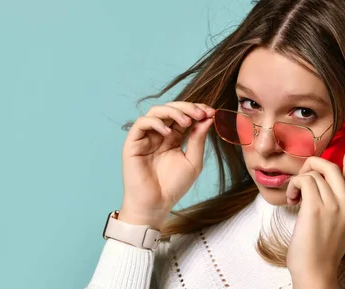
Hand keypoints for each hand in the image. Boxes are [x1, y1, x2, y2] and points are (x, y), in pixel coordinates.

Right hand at [119, 101, 214, 228]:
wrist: (155, 205)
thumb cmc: (173, 186)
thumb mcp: (193, 161)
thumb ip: (198, 139)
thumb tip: (208, 117)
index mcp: (174, 138)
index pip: (184, 116)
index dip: (197, 110)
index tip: (211, 112)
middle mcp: (159, 134)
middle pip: (171, 109)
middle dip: (187, 107)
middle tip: (201, 112)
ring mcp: (146, 137)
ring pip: (156, 111)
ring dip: (173, 111)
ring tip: (186, 121)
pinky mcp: (133, 143)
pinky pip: (141, 123)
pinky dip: (155, 123)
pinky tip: (168, 134)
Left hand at [286, 146, 344, 287]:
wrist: (315, 271)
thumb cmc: (322, 250)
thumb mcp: (341, 227)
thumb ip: (340, 206)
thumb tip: (327, 184)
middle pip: (333, 168)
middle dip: (313, 165)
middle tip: (303, 175)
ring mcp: (335, 207)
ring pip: (314, 174)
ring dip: (299, 181)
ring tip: (294, 196)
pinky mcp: (316, 208)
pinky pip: (304, 180)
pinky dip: (293, 185)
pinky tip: (291, 199)